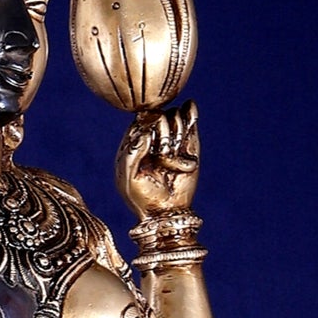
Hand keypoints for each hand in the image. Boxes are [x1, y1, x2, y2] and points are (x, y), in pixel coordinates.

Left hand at [115, 100, 199, 220]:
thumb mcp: (127, 178)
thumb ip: (131, 153)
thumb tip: (146, 132)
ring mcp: (171, 141)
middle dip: (162, 132)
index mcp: (133, 144)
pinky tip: (189, 105)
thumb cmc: (142, 197)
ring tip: (173, 152)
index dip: (145, 129)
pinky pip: (189, 123)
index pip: (139, 122)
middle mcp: (153, 139)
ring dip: (175, 132)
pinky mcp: (190, 146)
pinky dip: (189, 113)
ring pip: (174, 118)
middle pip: (158, 116)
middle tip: (163, 154)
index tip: (148, 145)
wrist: (167, 213)